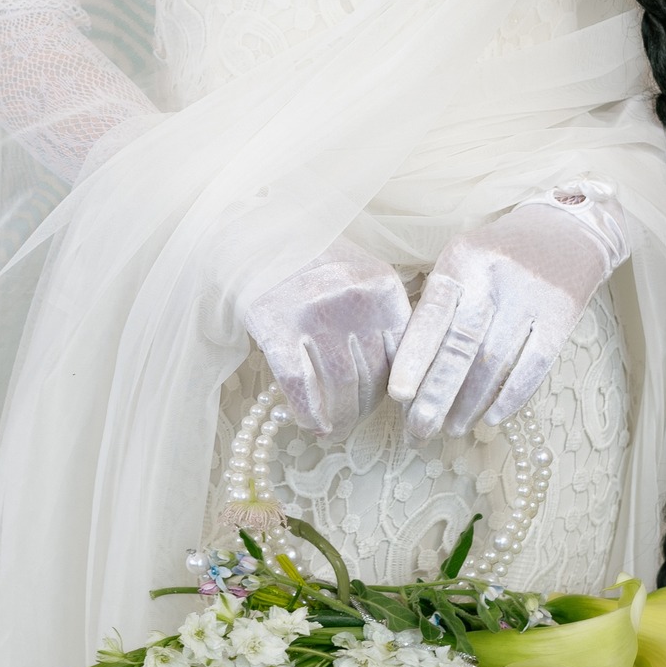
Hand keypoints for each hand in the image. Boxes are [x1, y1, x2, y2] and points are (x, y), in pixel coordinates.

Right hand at [243, 237, 411, 438]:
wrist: (259, 238)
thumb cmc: (317, 264)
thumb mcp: (363, 277)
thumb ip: (386, 317)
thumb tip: (406, 383)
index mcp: (383, 286)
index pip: (406, 354)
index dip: (402, 390)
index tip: (396, 408)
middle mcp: (353, 299)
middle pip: (373, 375)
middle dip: (365, 408)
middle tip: (355, 420)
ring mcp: (314, 313)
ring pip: (340, 387)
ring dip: (340, 419)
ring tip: (335, 428)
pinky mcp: (277, 327)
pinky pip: (300, 385)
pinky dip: (309, 414)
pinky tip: (311, 425)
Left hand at [387, 198, 618, 439]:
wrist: (566, 230)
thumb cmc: (499, 255)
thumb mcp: (463, 261)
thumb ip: (439, 304)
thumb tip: (409, 369)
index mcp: (462, 260)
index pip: (433, 315)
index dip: (415, 357)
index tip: (399, 396)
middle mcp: (495, 276)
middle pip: (461, 346)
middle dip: (437, 395)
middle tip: (420, 431)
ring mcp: (531, 296)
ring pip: (494, 362)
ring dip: (469, 403)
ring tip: (451, 429)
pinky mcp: (562, 314)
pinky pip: (533, 366)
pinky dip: (510, 397)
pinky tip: (491, 418)